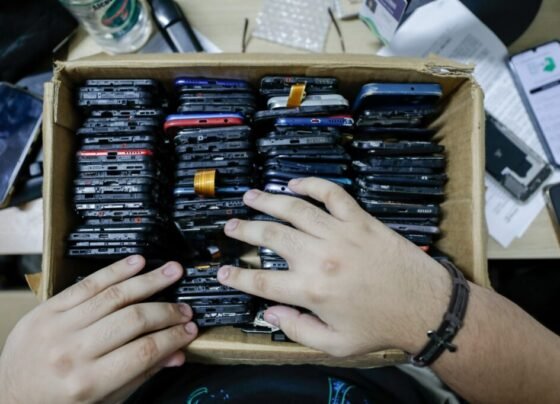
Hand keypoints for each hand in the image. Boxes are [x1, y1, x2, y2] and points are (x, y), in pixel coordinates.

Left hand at [0, 257, 197, 403]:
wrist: (8, 399)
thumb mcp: (102, 401)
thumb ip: (140, 375)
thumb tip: (177, 354)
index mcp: (86, 383)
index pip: (144, 351)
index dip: (173, 337)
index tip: (190, 329)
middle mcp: (71, 352)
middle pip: (133, 321)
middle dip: (167, 312)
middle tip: (186, 307)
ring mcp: (57, 327)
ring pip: (114, 296)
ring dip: (149, 281)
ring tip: (173, 271)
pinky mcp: (47, 309)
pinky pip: (87, 284)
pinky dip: (115, 271)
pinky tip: (137, 263)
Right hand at [218, 177, 450, 356]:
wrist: (425, 306)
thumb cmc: (382, 326)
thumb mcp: (336, 343)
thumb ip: (297, 329)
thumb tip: (270, 314)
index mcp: (312, 291)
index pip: (261, 282)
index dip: (236, 277)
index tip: (222, 272)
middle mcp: (320, 257)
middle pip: (271, 236)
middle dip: (244, 229)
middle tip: (231, 226)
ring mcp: (340, 234)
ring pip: (294, 209)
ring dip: (268, 201)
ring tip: (251, 196)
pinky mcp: (360, 220)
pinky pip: (332, 194)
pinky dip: (312, 184)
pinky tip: (295, 183)